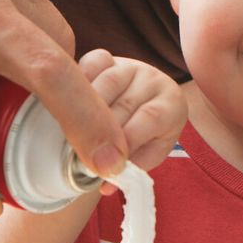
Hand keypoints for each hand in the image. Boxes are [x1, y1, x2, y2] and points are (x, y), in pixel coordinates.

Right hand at [78, 49, 186, 174]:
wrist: (134, 114)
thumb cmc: (143, 139)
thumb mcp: (144, 156)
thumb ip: (130, 168)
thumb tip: (106, 184)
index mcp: (172, 103)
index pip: (151, 118)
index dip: (126, 142)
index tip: (105, 164)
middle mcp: (153, 79)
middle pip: (123, 105)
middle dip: (101, 134)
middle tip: (82, 156)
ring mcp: (127, 65)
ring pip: (103, 86)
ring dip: (84, 114)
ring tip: (75, 137)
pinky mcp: (104, 58)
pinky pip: (88, 67)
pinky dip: (77, 86)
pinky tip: (70, 108)